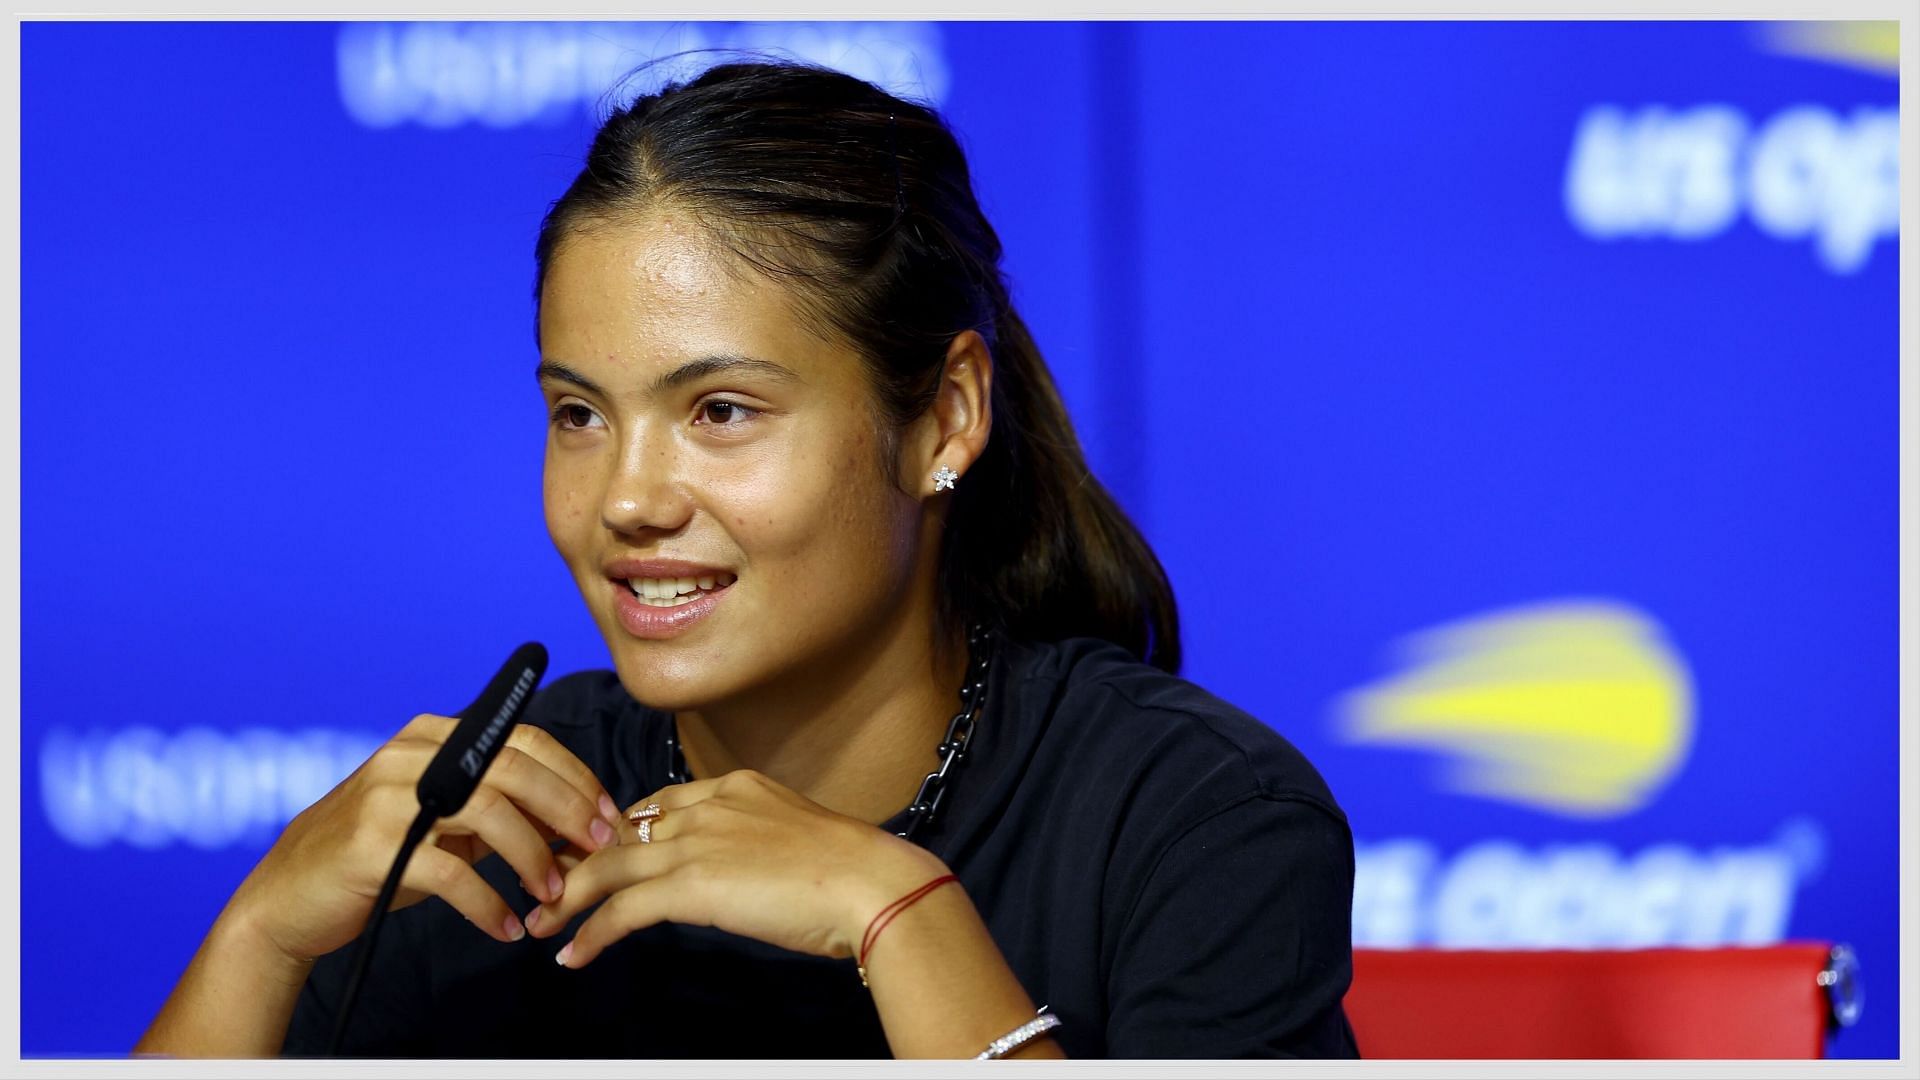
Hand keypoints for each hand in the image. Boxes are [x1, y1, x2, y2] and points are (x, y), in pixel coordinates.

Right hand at [227, 714, 624, 964]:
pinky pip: (451, 872)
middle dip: (567, 809)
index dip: (573, 775)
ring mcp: (388, 797)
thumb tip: (577, 823)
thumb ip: (500, 810)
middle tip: (597, 848)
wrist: (290, 897)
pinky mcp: (373, 846)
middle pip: (514, 770)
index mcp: (433, 737)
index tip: (606, 813)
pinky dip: (487, 903)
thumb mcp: (444, 821)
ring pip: (489, 813)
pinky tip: (506, 927)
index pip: (522, 740)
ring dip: (532, 857)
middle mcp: (410, 755)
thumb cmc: (381, 856)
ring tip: (551, 894)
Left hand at [525, 768, 951, 968]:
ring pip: (608, 865)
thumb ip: (760, 844)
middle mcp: (708, 805)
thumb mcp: (798, 839)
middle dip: (579, 859)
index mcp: (736, 787)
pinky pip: (622, 908)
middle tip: (549, 883)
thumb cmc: (854, 872)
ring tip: (541, 922)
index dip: (623, 829)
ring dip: (568, 897)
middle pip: (621, 829)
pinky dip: (591, 932)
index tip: (602, 852)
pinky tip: (574, 953)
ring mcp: (696, 842)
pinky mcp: (690, 884)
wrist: (870, 884)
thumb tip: (749, 872)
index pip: (660, 803)